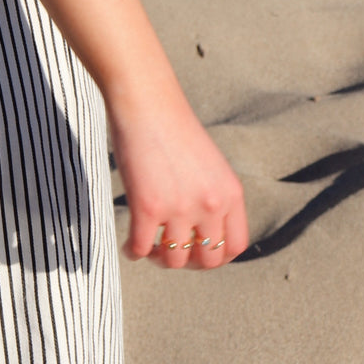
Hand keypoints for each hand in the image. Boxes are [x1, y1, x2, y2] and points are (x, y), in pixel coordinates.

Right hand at [109, 88, 248, 269]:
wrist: (146, 101)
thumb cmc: (173, 127)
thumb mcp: (210, 164)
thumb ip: (213, 196)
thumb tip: (201, 233)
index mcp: (230, 193)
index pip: (236, 247)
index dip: (216, 256)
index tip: (197, 250)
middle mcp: (210, 205)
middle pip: (208, 260)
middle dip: (189, 262)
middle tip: (171, 250)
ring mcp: (179, 207)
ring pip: (173, 259)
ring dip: (159, 258)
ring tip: (148, 247)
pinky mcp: (147, 206)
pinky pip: (140, 247)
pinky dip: (133, 252)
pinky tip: (128, 246)